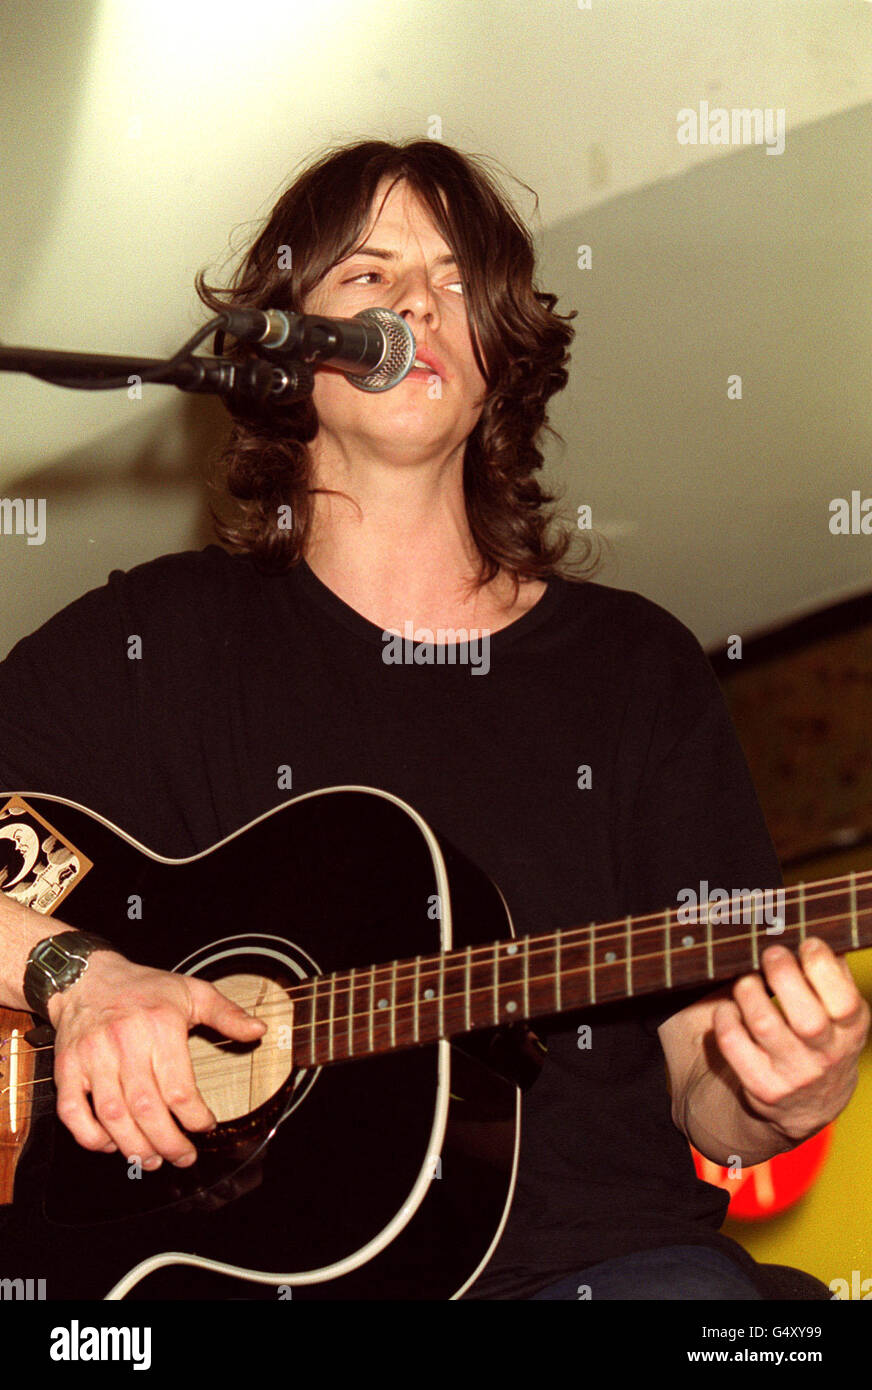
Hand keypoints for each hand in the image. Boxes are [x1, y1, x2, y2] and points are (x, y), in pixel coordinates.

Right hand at [48, 951, 266, 1169]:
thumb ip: (226, 1013)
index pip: (179, 1088)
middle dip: (168, 1142)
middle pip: (146, 1108)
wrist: (86, 978)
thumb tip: (258, 1030)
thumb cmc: (143, 988)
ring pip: (112, 1115)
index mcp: (159, 1025)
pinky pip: (73, 1112)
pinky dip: (90, 1136)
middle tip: (183, 1157)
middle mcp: (124, 1043)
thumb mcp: (191, 991)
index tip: (206, 1125)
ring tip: (153, 1160)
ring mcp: (92, 1058)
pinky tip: (110, 1145)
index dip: (195, 1117)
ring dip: (133, 1146)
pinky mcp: (67, 1068)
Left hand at [712, 937, 869, 1142]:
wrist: (805, 1106)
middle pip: (805, 1017)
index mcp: (851, 1030)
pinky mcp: (762, 1088)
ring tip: (746, 981)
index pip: (843, 1000)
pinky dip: (725, 1018)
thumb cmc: (819, 1039)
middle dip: (782, 973)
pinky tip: (728, 1009)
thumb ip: (831, 977)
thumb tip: (815, 935)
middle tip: (771, 954)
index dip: (821, 965)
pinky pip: (734, 1044)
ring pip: (764, 1024)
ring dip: (748, 991)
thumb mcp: (839, 1014)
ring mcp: (794, 1075)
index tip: (806, 945)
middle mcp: (826, 1057)